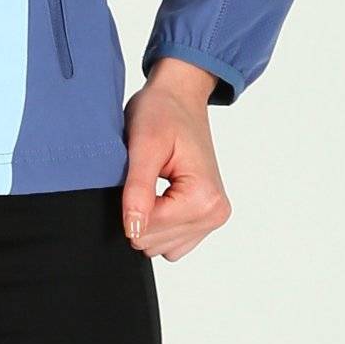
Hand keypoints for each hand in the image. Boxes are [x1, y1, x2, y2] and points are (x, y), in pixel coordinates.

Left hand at [121, 57, 231, 260]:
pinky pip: (170, 242)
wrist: (179, 98)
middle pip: (153, 241)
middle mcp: (215, 213)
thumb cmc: (162, 112)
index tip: (136, 173)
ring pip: (159, 246)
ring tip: (153, 181)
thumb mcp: (143, 145)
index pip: (148, 229)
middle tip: (145, 174)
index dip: (129, 204)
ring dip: (148, 217)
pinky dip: (158, 221)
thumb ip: (138, 191)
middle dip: (139, 210)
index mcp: (204, 197)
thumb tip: (133, 231)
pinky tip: (159, 192)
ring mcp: (212, 219)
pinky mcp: (204, 219)